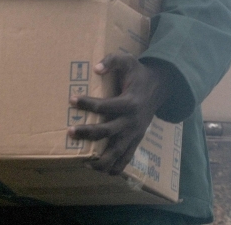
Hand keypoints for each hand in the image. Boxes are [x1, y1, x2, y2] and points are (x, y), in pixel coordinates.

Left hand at [67, 53, 175, 174]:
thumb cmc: (138, 74)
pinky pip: (127, 158)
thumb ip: (112, 61)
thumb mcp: (127, 61)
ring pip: (118, 152)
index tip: (71, 99)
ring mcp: (135, 133)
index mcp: (130, 102)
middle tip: (70, 131)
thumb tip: (96, 68)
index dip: (88, 104)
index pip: (106, 106)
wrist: (160, 87)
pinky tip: (99, 170)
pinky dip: (115, 167)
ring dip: (101, 159)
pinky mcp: (136, 140)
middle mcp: (133, 121)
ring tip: (84, 163)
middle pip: (108, 131)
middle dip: (88, 133)